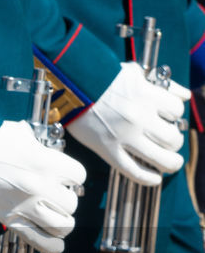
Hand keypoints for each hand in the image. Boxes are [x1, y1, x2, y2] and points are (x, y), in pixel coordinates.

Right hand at [0, 119, 85, 252]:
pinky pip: (40, 241)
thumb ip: (39, 149)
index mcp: (46, 162)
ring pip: (63, 225)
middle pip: (71, 204)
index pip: (79, 177)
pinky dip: (52, 245)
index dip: (72, 178)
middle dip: (64, 201)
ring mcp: (24, 205)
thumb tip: (47, 154)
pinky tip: (55, 242)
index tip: (63, 178)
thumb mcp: (21, 135)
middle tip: (53, 197)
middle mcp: (39, 186)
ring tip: (52, 217)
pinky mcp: (9, 219)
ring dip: (60, 222)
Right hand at [67, 61, 188, 186]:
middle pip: (173, 138)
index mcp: (146, 96)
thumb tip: (183, 95)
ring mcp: (123, 136)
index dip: (175, 116)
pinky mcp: (108, 150)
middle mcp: (138, 118)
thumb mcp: (134, 73)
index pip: (177, 111)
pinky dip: (148, 178)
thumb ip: (159, 85)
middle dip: (175, 142)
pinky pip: (133, 170)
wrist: (70, 84)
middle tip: (170, 142)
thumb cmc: (100, 77)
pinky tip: (155, 178)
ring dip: (171, 162)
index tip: (169, 119)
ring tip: (169, 163)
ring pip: (161, 158)